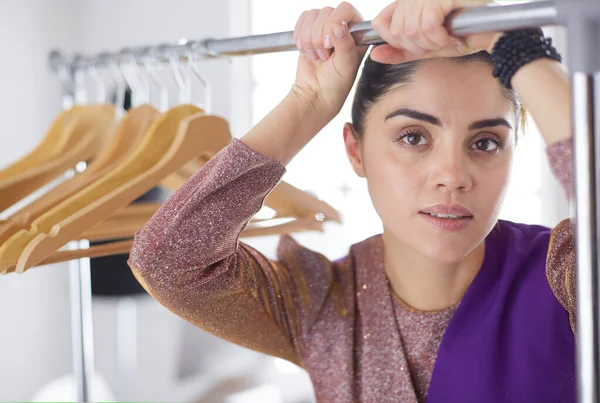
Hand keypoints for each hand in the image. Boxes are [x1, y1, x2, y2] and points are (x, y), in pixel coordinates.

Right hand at [292, 2, 366, 118]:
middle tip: (323, 56)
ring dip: (309, 38)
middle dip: (319, 36)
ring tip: (316, 56)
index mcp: (358, 32)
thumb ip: (345, 45)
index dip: (333, 23)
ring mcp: (325, 27)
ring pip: (312, 15)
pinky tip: (305, 49)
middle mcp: (342, 26)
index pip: (346, 10)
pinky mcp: (310, 30)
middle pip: (326, 11)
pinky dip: (300, 34)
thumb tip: (338, 25)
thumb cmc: (336, 84)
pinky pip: (302, 19)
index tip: (329, 45)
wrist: (316, 94)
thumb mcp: (345, 66)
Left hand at [370, 0, 502, 63]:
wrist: (494, 31)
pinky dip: (439, 38)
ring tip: (447, 40)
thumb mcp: (426, 48)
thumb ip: (399, 52)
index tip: (416, 45)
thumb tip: (375, 55)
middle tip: (438, 44)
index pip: (381, 23)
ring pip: (410, 30)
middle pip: (396, 31)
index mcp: (408, 2)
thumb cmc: (463, 35)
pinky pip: (427, 25)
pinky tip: (452, 37)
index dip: (393, 41)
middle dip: (416, 47)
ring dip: (430, 44)